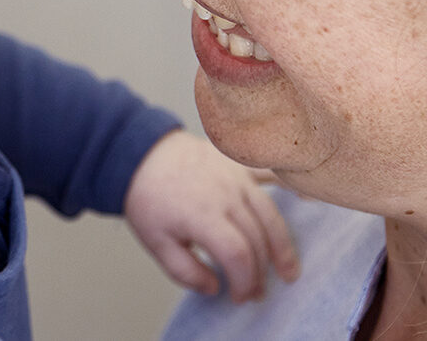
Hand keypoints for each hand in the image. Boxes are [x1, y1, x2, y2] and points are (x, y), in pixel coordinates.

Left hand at [123, 130, 299, 302]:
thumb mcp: (155, 241)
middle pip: (257, 239)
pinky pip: (271, 175)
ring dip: (282, 245)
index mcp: (202, 214)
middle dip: (260, 272)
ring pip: (270, 215)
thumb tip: (215, 287)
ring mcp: (235, 177)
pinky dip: (291, 187)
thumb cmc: (148, 199)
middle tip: (257, 292)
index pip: (238, 254)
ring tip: (288, 270)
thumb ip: (185, 271)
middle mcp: (225, 194)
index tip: (240, 296)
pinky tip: (309, 198)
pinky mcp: (239, 165)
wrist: (140, 154)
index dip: (245, 281)